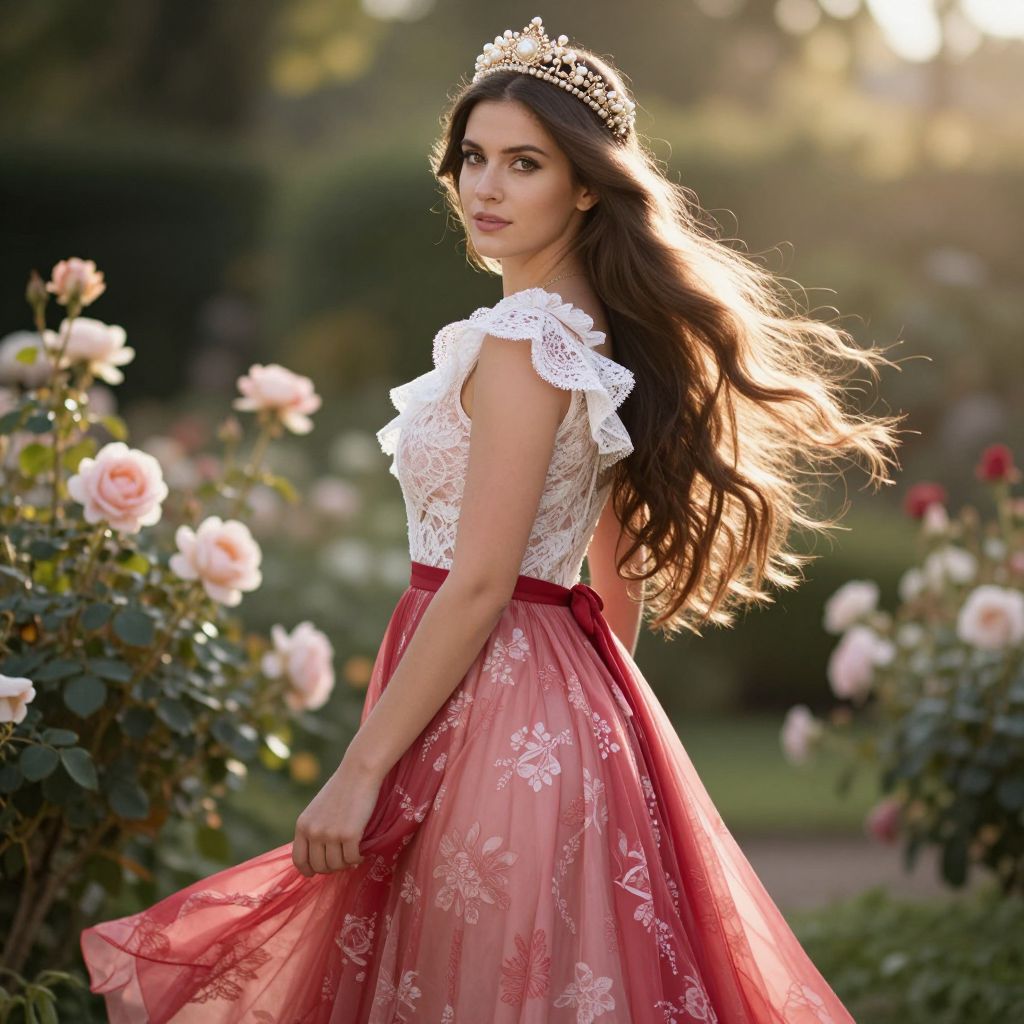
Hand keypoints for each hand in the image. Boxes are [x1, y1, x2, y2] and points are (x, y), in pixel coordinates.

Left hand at [292, 755, 383, 876]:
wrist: (358, 772)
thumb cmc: (342, 788)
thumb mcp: (318, 809)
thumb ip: (315, 829)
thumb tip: (319, 854)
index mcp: (302, 825)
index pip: (299, 860)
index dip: (308, 870)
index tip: (317, 872)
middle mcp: (313, 832)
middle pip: (319, 866)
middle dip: (332, 867)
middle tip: (343, 859)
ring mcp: (330, 835)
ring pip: (336, 865)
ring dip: (346, 863)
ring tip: (354, 854)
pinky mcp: (349, 835)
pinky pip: (352, 859)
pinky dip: (358, 858)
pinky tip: (362, 852)